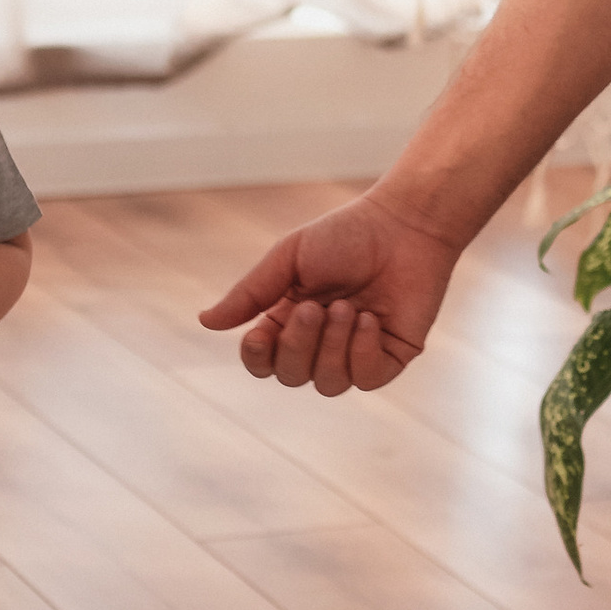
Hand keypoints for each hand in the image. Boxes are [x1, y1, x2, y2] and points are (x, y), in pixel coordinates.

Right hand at [199, 189, 462, 393]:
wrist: (404, 225)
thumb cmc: (346, 235)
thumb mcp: (289, 258)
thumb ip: (250, 292)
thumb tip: (205, 321)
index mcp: (290, 320)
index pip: (263, 361)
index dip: (257, 357)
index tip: (260, 334)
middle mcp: (320, 342)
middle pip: (291, 376)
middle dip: (299, 345)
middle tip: (316, 306)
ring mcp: (356, 352)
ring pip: (327, 384)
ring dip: (332, 345)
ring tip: (348, 307)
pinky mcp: (390, 357)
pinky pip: (365, 379)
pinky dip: (362, 351)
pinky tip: (370, 320)